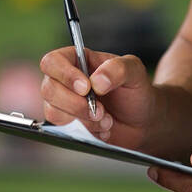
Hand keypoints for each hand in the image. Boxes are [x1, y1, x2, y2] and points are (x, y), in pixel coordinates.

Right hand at [38, 48, 155, 149]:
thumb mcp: (135, 72)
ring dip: (83, 119)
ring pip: (53, 112)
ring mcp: (64, 103)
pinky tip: (103, 128)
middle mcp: (66, 80)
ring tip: (107, 119)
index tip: (86, 88)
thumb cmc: (136, 90)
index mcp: (78, 60)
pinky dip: (86, 131)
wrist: (142, 121)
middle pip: (49, 89)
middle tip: (101, 110)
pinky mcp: (68, 124)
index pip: (53, 61)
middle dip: (76, 104)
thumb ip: (118, 69)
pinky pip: (63, 130)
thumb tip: (96, 81)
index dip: (64, 75)